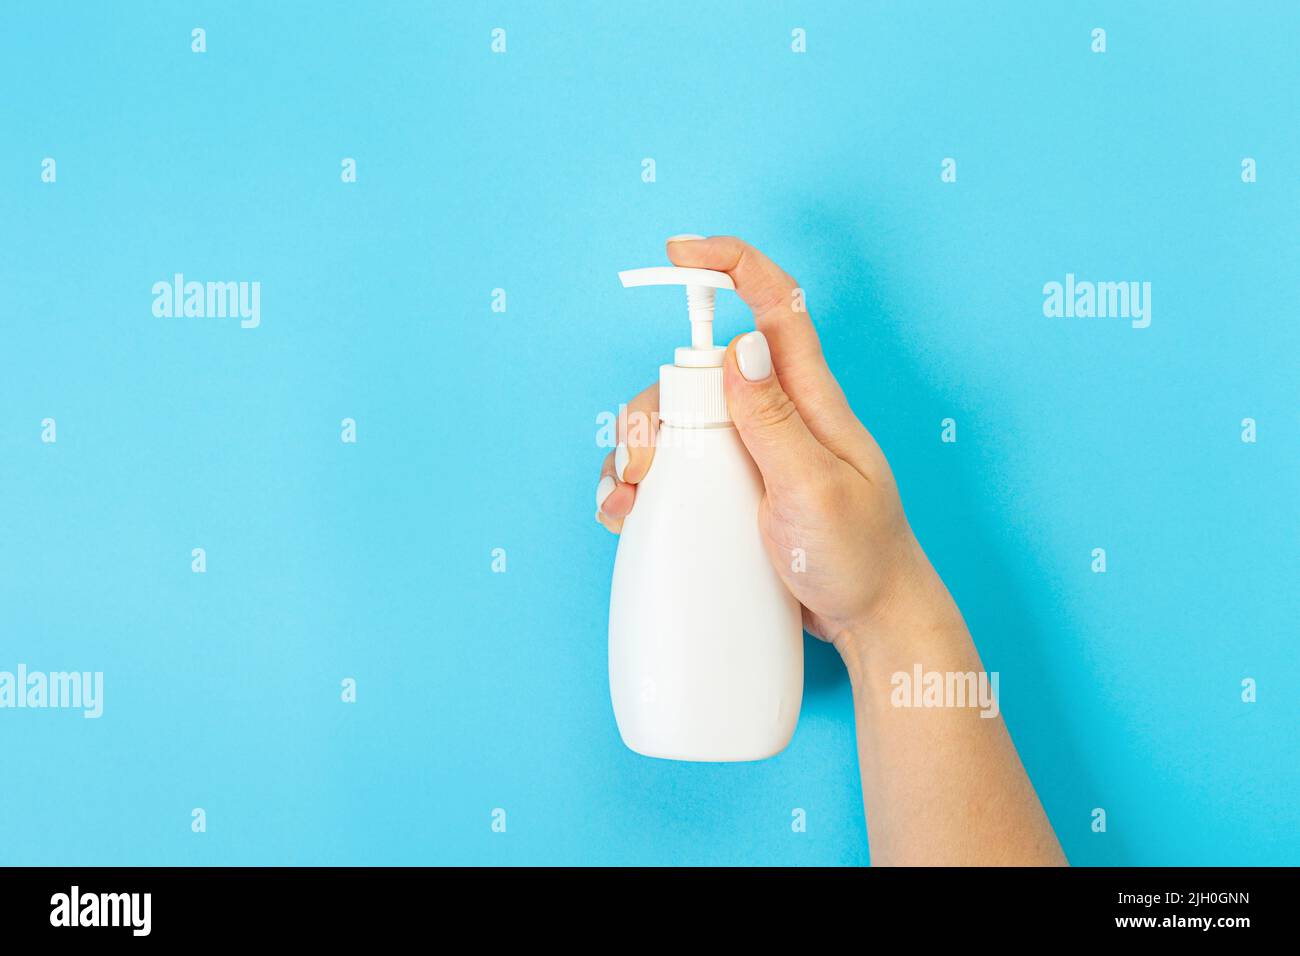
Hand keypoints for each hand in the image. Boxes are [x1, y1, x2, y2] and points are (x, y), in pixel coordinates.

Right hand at [596, 235, 927, 655]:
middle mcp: (773, 415)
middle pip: (695, 373)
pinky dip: (641, 487)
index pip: (773, 305)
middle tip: (645, 465)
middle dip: (651, 406)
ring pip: (674, 423)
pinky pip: (675, 470)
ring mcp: (749, 454)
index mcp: (808, 398)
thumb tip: (737, 346)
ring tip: (629, 502)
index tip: (677, 253)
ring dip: (636, 453)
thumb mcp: (816, 487)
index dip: (729, 264)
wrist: (872, 623)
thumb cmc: (860, 555)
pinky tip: (628, 516)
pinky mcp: (731, 491)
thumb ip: (776, 420)